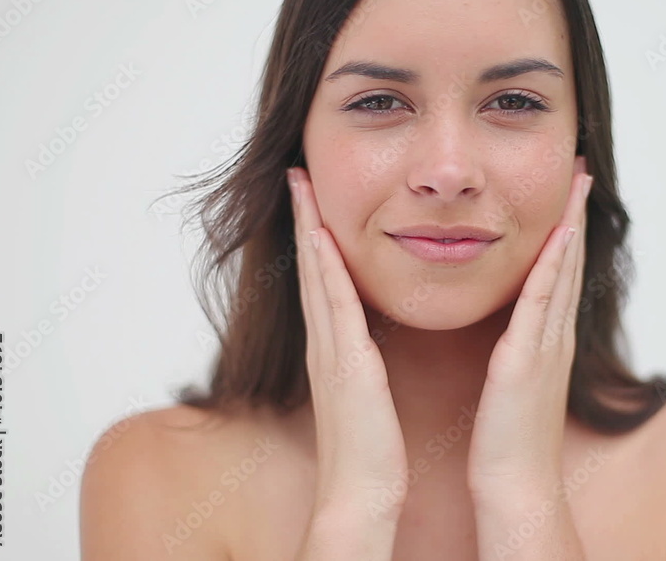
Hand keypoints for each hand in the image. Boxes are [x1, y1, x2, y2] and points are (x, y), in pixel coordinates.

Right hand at [286, 166, 409, 523]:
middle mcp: (325, 342)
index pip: (322, 281)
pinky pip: (335, 306)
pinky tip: (321, 236)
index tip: (313, 197)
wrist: (362, 493)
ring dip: (307, 229)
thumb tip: (364, 343)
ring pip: (316, 277)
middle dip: (302, 219)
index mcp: (334, 348)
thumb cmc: (368, 449)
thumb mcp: (364, 392)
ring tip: (302, 184)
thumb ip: (360, 363)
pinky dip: (324, 269)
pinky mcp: (345, 364)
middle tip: (296, 173)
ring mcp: (330, 351)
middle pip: (309, 268)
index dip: (314, 237)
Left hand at [467, 170, 591, 501]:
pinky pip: (541, 304)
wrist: (515, 485)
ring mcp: (545, 347)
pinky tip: (558, 235)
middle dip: (576, 214)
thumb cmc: (508, 441)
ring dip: (571, 225)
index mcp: (546, 341)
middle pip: (570, 263)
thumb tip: (512, 334)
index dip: (566, 232)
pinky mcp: (527, 361)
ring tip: (577, 183)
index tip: (567, 193)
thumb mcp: (513, 384)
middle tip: (582, 169)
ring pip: (563, 274)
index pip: (559, 275)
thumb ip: (517, 353)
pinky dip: (553, 268)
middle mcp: (554, 337)